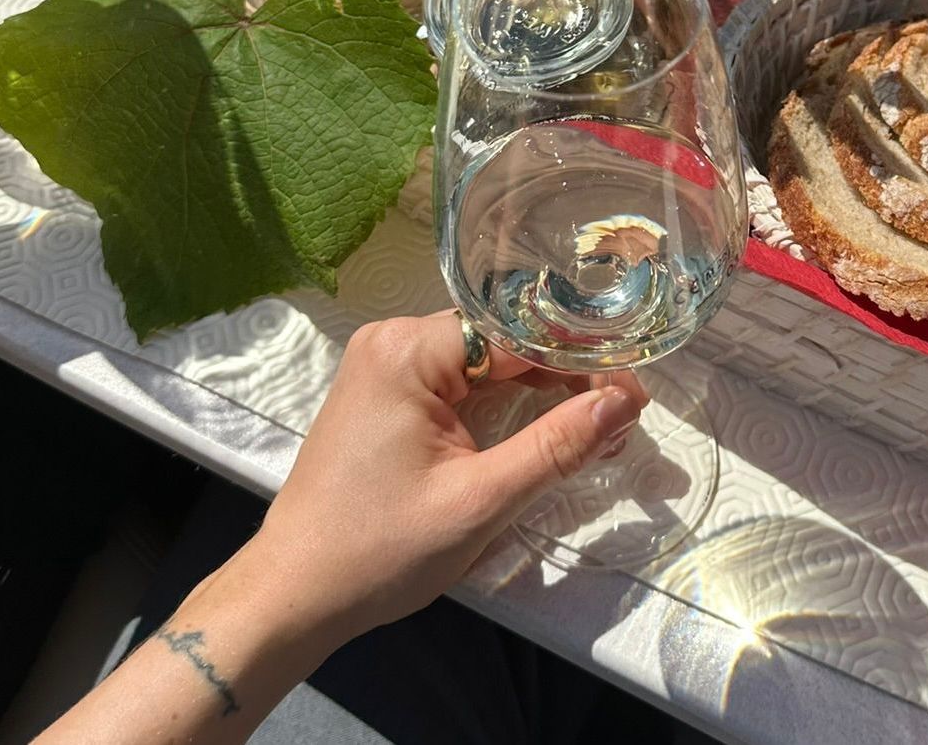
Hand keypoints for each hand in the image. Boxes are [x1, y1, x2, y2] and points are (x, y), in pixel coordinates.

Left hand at [232, 313, 644, 649]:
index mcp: (409, 350)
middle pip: (501, 341)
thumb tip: (625, 400)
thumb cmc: (381, 550)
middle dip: (565, 375)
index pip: (517, 333)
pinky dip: (500, 403)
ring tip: (594, 423)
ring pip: (484, 362)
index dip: (581, 358)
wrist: (294, 596)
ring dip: (537, 389)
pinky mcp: (383, 394)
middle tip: (622, 415)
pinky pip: (457, 381)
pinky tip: (541, 427)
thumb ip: (556, 445)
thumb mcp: (480, 501)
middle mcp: (393, 339)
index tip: (634, 390)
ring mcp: (384, 365)